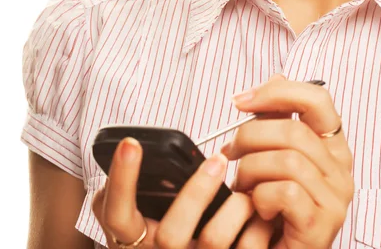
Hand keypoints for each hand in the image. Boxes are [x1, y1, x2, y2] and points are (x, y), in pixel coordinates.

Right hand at [92, 137, 276, 247]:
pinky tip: (264, 209)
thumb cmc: (162, 231)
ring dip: (234, 208)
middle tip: (217, 159)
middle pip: (171, 235)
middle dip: (195, 194)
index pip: (116, 213)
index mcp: (132, 239)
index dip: (122, 178)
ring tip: (246, 187)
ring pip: (212, 241)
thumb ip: (131, 189)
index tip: (131, 142)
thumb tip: (132, 147)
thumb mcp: (136, 214)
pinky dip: (258, 228)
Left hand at [220, 74, 354, 248]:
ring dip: (250, 171)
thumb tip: (276, 77)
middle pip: (293, 129)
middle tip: (230, 153)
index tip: (241, 101)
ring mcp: (335, 198)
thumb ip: (277, 119)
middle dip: (249, 137)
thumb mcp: (274, 155)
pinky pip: (286, 192)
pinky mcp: (322, 225)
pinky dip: (260, 197)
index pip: (317, 98)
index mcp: (332, 145)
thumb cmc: (273, 204)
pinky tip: (256, 207)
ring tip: (241, 186)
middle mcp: (341, 168)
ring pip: (287, 160)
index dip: (277, 92)